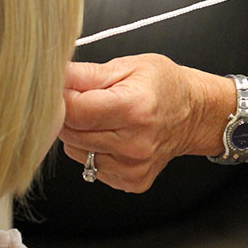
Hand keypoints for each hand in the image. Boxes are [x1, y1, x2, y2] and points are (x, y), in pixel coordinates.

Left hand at [59, 54, 231, 192]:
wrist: (195, 113)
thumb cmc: (165, 86)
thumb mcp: (128, 66)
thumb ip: (85, 74)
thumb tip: (51, 76)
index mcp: (134, 108)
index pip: (72, 111)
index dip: (62, 97)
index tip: (66, 89)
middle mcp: (135, 143)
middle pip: (70, 133)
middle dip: (72, 115)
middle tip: (92, 101)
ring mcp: (133, 166)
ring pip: (76, 151)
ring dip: (82, 134)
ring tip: (106, 119)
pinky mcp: (131, 180)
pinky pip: (91, 167)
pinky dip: (95, 151)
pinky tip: (115, 137)